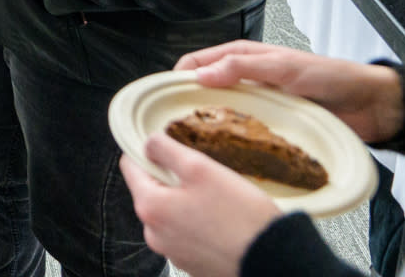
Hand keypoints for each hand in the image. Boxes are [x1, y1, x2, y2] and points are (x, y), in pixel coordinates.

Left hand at [121, 133, 283, 276]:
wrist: (273, 260)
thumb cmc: (240, 217)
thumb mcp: (200, 168)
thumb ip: (166, 150)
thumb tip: (149, 143)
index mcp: (150, 207)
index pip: (131, 167)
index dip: (147, 152)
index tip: (166, 148)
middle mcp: (154, 233)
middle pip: (152, 191)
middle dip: (173, 180)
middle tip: (204, 178)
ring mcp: (173, 251)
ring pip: (171, 212)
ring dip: (188, 201)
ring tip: (218, 202)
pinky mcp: (192, 262)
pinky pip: (186, 233)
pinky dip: (199, 223)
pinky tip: (222, 221)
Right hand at [174, 40, 404, 143]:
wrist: (371, 106)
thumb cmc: (332, 76)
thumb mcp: (284, 66)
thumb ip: (243, 66)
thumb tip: (202, 74)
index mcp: (246, 57)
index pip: (198, 63)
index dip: (178, 77)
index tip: (162, 97)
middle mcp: (248, 80)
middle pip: (206, 91)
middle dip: (189, 105)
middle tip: (175, 127)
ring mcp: (260, 105)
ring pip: (223, 115)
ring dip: (211, 127)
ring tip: (196, 145)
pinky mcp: (273, 127)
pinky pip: (246, 134)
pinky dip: (233, 142)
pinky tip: (227, 155)